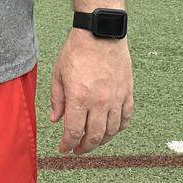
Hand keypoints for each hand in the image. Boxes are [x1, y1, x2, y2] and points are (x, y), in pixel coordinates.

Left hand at [50, 29, 133, 153]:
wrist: (100, 33)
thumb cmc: (76, 50)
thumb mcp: (58, 73)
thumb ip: (57, 99)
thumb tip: (56, 120)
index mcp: (79, 97)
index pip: (73, 131)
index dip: (67, 144)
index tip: (64, 149)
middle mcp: (99, 102)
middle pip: (94, 136)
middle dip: (84, 147)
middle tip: (77, 150)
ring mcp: (116, 98)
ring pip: (111, 131)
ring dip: (101, 141)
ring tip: (92, 141)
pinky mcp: (127, 93)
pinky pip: (126, 118)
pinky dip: (118, 128)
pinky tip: (110, 130)